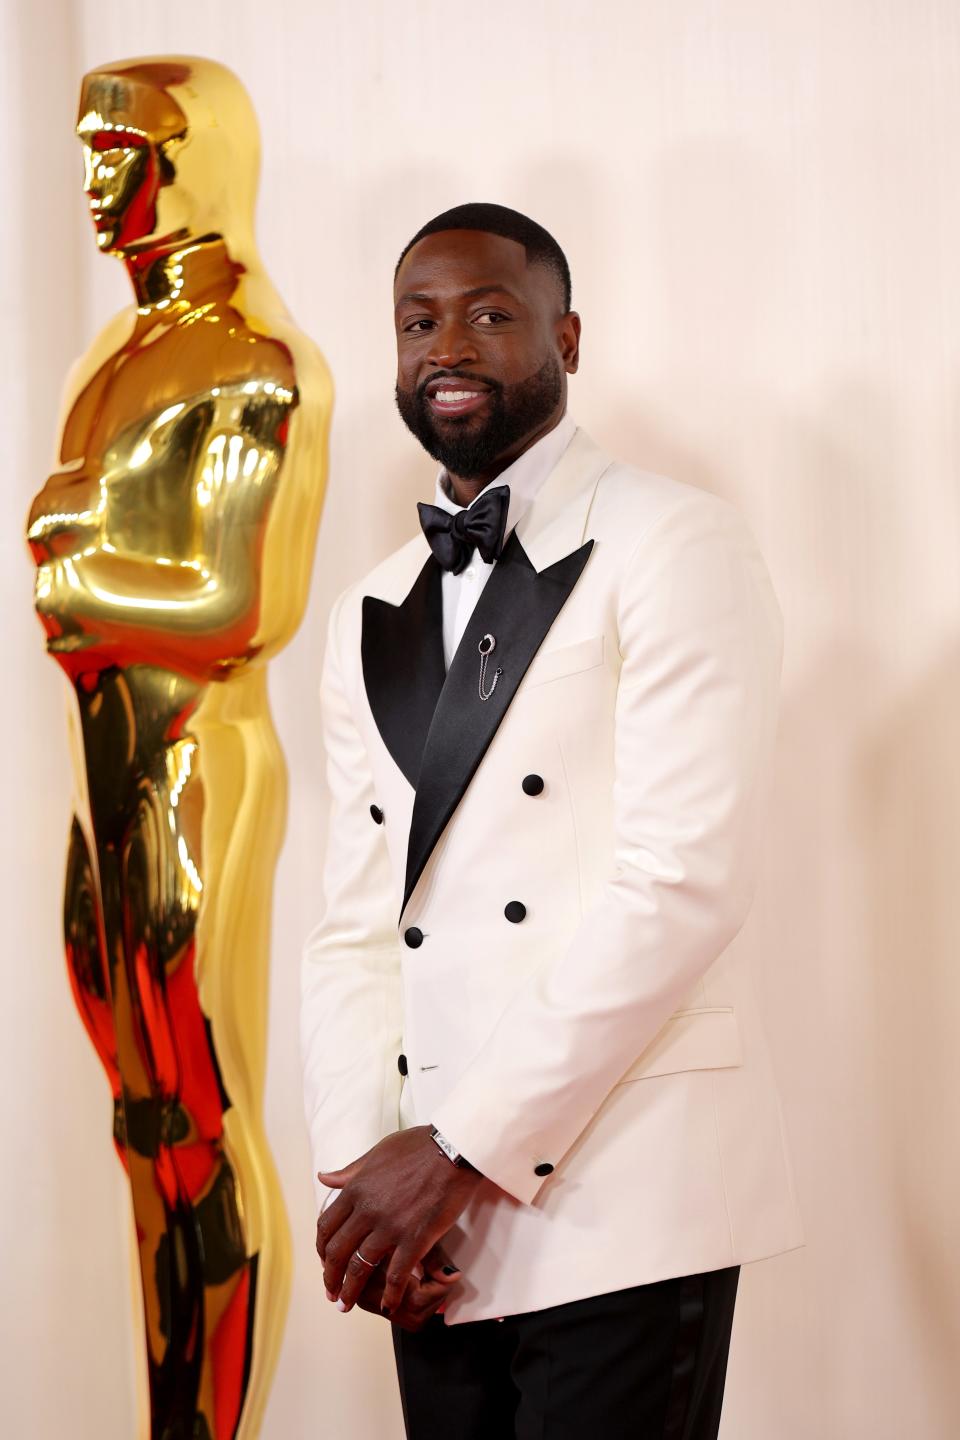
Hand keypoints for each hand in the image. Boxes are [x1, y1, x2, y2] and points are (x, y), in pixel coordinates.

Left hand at [316, 1125, 482, 1315]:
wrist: (453, 1149)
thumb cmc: (418, 1147)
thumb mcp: (378, 1153)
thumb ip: (351, 1171)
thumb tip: (324, 1178)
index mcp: (356, 1188)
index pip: (327, 1226)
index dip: (322, 1248)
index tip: (324, 1261)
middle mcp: (367, 1210)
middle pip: (338, 1251)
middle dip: (330, 1277)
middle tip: (331, 1292)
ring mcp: (390, 1226)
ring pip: (360, 1267)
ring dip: (350, 1291)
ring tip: (347, 1304)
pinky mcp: (415, 1238)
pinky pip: (397, 1274)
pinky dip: (390, 1294)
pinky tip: (387, 1306)